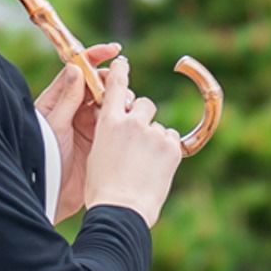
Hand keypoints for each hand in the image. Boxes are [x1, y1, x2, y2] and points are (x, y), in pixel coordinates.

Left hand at [34, 42, 121, 223]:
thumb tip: (75, 68)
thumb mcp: (54, 125)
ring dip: (122, 101)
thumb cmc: (43, 156)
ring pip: (112, 104)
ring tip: (126, 108)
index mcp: (60, 99)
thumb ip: (66, 99)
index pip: (79, 70)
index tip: (114, 50)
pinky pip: (117, 125)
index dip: (96, 57)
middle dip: (114, 82)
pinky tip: (136, 121)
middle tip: (121, 91)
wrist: (49, 193)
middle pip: (100, 85)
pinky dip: (127, 120)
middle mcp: (75, 109)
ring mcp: (89, 125)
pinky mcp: (101, 142)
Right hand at [83, 55, 182, 227]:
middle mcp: (132, 122)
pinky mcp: (171, 148)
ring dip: (155, 137)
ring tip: (146, 162)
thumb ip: (110, 132)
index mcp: (109, 121)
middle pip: (144, 103)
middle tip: (139, 137)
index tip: (122, 61)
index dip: (119, 71)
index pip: (116, 86)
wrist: (122, 209)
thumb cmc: (103, 186)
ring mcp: (154, 134)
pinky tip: (157, 167)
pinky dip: (167, 150)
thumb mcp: (97, 150)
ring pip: (159, 125)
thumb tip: (120, 125)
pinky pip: (172, 139)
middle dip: (143, 115)